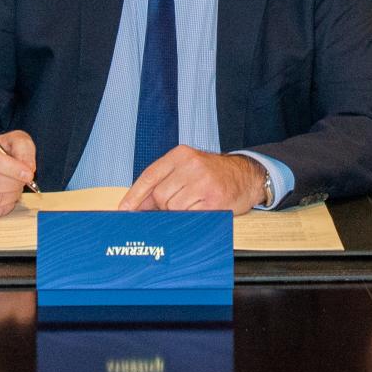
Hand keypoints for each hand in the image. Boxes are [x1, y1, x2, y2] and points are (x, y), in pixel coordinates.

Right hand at [0, 129, 37, 218]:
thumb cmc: (1, 150)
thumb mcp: (16, 140)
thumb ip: (24, 150)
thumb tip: (28, 168)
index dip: (11, 168)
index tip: (28, 174)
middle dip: (13, 184)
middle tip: (24, 182)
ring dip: (10, 196)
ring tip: (16, 188)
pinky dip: (3, 207)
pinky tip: (8, 198)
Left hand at [120, 147, 266, 213]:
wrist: (247, 176)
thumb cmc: (213, 175)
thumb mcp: (187, 169)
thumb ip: (163, 182)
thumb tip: (137, 206)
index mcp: (181, 154)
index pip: (149, 176)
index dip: (134, 195)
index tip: (124, 210)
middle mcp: (191, 165)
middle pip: (159, 195)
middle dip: (163, 206)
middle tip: (178, 205)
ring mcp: (203, 182)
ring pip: (173, 207)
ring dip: (179, 212)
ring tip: (194, 204)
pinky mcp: (214, 200)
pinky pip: (190, 216)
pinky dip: (192, 217)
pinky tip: (202, 209)